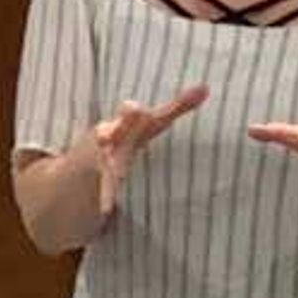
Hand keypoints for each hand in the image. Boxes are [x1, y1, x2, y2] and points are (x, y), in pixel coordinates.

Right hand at [91, 89, 209, 215]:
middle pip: (109, 133)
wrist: (90, 157)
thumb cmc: (131, 135)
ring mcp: (103, 161)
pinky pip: (106, 190)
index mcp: (124, 122)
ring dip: (108, 170)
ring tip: (112, 177)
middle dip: (108, 133)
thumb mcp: (152, 122)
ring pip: (105, 164)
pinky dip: (106, 199)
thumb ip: (178, 106)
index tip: (134, 108)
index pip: (128, 114)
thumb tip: (207, 87)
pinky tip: (107, 210)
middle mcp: (110, 139)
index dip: (130, 111)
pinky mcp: (105, 181)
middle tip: (105, 135)